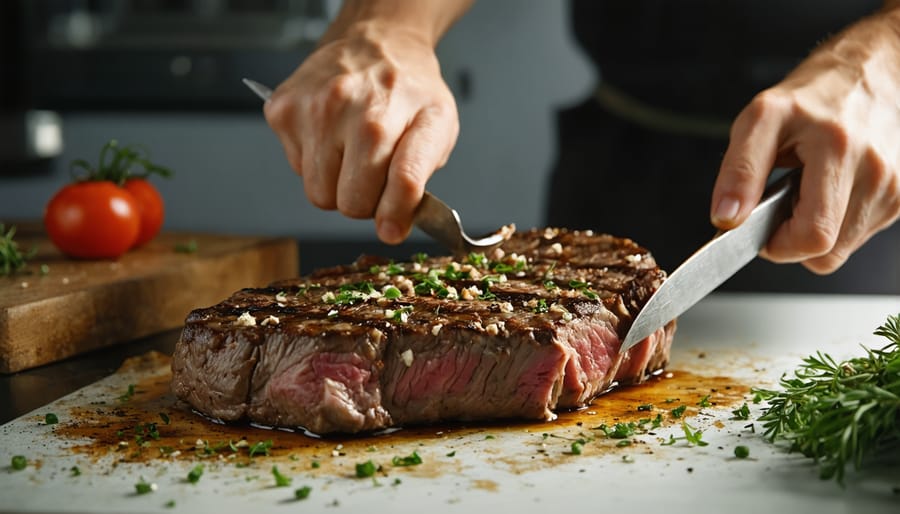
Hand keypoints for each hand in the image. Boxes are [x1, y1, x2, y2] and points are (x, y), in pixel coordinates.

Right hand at [264, 22, 458, 243]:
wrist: (376, 43)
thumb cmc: (408, 90)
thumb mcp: (438, 128)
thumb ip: (418, 182)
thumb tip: (391, 230)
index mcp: (392, 116)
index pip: (400, 186)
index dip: (396, 215)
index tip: (392, 227)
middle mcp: (348, 109)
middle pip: (348, 204)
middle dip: (363, 198)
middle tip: (374, 171)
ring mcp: (309, 109)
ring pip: (317, 193)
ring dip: (336, 183)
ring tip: (352, 151)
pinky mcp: (281, 110)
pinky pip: (297, 169)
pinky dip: (314, 161)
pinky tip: (331, 134)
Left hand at [710, 9, 899, 273]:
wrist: (870, 69)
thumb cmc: (812, 96)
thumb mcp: (759, 120)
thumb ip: (739, 172)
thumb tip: (727, 218)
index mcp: (836, 148)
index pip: (813, 236)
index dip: (778, 245)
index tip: (762, 227)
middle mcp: (874, 168)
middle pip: (829, 252)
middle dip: (794, 239)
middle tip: (783, 203)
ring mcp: (896, 183)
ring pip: (846, 247)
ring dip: (818, 229)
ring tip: (809, 188)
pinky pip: (862, 233)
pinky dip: (840, 221)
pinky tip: (833, 188)